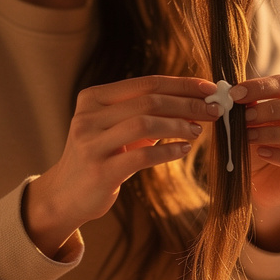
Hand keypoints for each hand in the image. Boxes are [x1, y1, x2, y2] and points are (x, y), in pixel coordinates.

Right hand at [24, 74, 216, 257]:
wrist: (66, 195)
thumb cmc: (101, 157)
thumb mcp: (116, 129)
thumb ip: (146, 114)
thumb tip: (195, 103)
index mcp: (93, 98)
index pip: (146, 83)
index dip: (181, 84)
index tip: (209, 89)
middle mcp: (88, 117)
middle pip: (148, 101)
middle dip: (186, 104)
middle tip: (213, 110)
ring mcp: (91, 144)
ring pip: (145, 123)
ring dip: (178, 125)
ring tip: (198, 131)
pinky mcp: (100, 171)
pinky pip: (143, 156)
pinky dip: (168, 151)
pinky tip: (184, 150)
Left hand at [230, 74, 279, 245]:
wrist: (263, 182)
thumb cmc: (259, 144)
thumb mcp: (252, 122)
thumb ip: (248, 106)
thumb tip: (232, 91)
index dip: (260, 87)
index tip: (234, 95)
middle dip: (271, 109)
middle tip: (245, 118)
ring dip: (274, 133)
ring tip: (249, 137)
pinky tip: (263, 153)